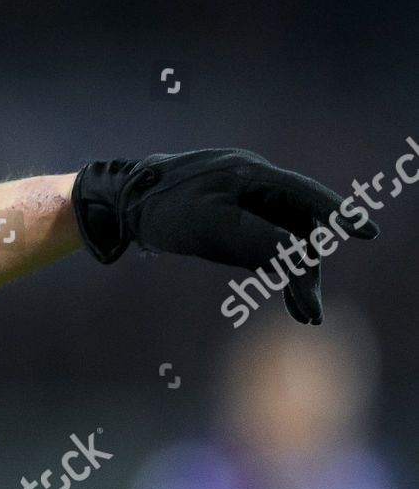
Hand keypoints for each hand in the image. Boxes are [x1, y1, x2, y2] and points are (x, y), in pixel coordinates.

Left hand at [71, 148, 378, 323]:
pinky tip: (287, 294)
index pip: (306, 195)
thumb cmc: (163, 209)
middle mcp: (254, 183)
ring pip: (283, 236)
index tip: (367, 233)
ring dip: (294, 273)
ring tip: (304, 313)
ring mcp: (243, 198)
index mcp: (251, 175)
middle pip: (298, 225)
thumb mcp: (210, 228)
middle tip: (309, 312)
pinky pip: (265, 240)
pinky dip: (275, 266)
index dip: (339, 214)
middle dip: (308, 268)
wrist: (121, 203)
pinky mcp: (231, 215)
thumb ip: (257, 241)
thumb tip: (300, 259)